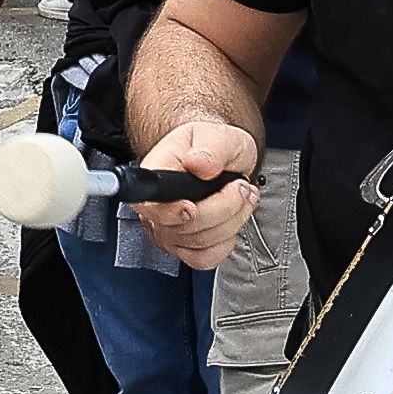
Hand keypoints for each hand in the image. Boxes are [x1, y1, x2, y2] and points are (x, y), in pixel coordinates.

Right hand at [127, 109, 260, 271]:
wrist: (218, 158)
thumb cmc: (211, 146)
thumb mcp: (218, 135)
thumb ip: (211, 148)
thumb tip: (198, 162)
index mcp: (156, 173)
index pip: (151, 205)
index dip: (171, 212)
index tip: (192, 207)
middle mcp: (156, 207)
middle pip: (185, 227)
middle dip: (225, 207)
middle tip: (240, 187)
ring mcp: (168, 231)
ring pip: (200, 244)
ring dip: (232, 221)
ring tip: (241, 197)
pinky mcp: (184, 247)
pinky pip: (206, 258)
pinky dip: (226, 241)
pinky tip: (232, 219)